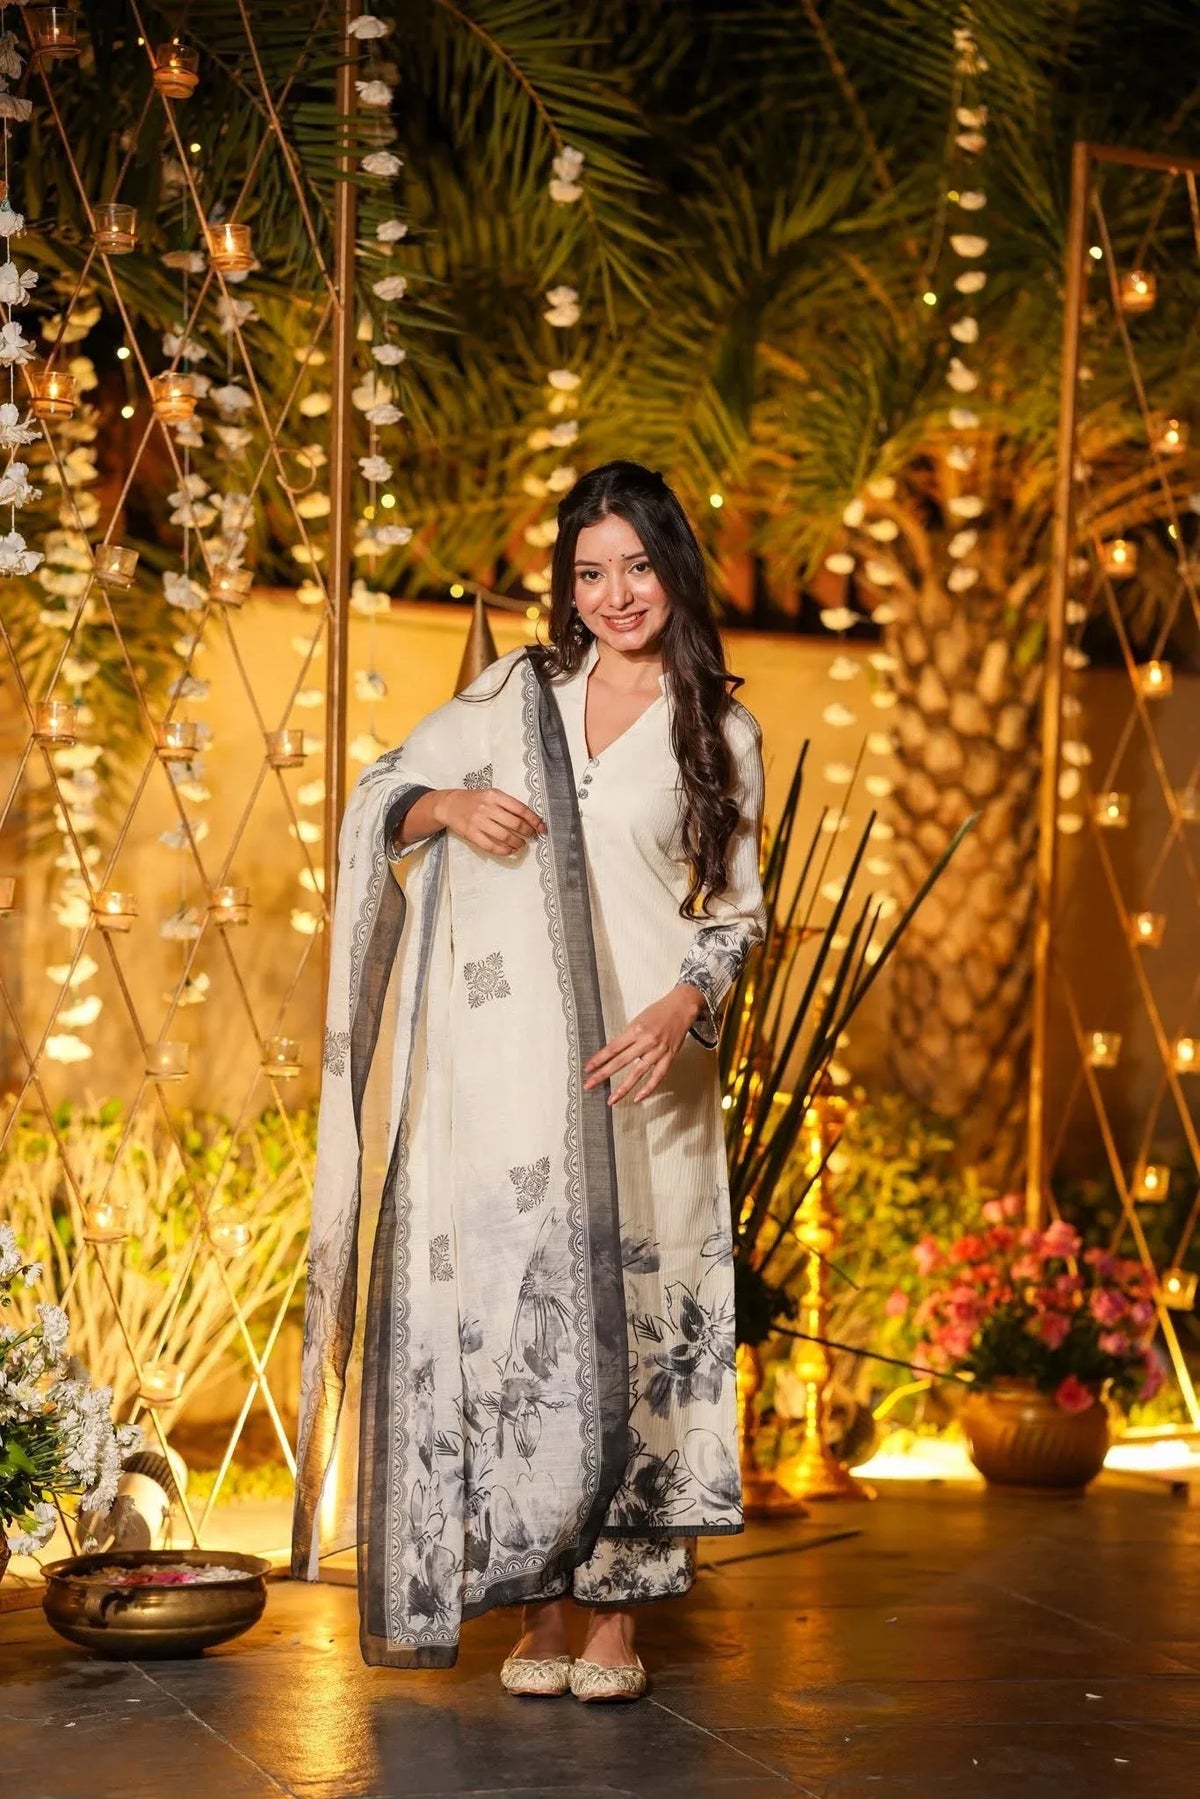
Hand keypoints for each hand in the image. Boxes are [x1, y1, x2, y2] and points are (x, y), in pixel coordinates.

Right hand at [435, 787, 545, 856]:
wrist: (450, 805)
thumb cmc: (475, 800)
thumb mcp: (491, 795)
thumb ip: (508, 804)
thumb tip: (530, 819)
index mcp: (495, 795)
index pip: (520, 809)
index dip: (534, 820)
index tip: (542, 828)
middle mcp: (487, 808)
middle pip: (515, 824)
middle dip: (528, 832)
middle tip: (532, 836)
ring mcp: (478, 821)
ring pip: (505, 836)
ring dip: (518, 843)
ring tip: (522, 844)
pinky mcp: (471, 834)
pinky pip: (491, 846)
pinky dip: (504, 850)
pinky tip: (510, 850)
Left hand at [584, 984, 704, 1105]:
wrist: (682, 1007)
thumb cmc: (659, 1011)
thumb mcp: (638, 1020)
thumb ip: (627, 1037)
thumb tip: (613, 1053)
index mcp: (636, 1030)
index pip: (613, 1048)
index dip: (599, 1059)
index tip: (588, 1069)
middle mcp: (646, 1041)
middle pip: (621, 1061)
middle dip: (603, 1074)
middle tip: (589, 1085)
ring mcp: (658, 1051)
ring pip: (638, 1072)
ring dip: (623, 1088)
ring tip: (612, 1099)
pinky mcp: (669, 1057)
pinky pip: (658, 1076)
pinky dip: (648, 1088)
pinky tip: (637, 1098)